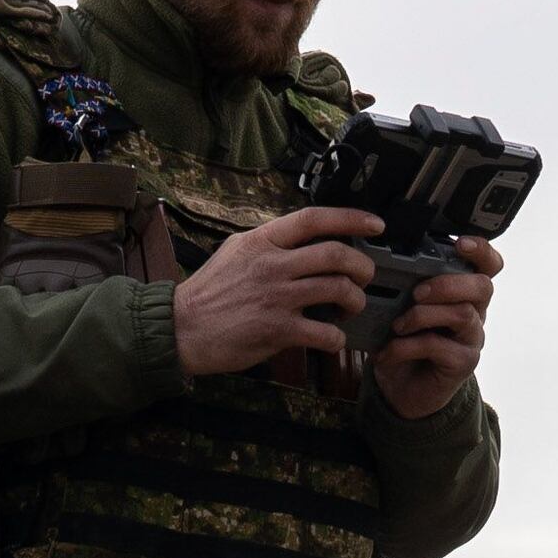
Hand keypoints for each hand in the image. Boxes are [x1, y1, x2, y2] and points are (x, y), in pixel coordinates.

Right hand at [171, 207, 380, 374]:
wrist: (181, 328)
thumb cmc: (209, 292)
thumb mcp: (235, 251)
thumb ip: (269, 243)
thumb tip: (300, 237)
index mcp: (262, 241)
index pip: (314, 219)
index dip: (351, 218)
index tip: (376, 225)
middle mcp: (272, 264)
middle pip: (336, 255)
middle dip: (362, 267)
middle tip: (364, 277)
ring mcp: (276, 297)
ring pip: (338, 290)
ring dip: (355, 301)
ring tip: (350, 308)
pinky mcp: (277, 330)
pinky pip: (325, 332)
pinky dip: (337, 338)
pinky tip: (332, 339)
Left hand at [372, 234, 501, 420]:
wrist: (402, 389)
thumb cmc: (404, 342)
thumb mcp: (402, 308)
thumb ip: (406, 286)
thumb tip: (386, 263)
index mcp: (463, 292)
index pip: (488, 265)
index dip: (482, 251)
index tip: (461, 244)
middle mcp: (475, 313)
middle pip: (483, 287)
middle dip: (448, 284)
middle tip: (417, 293)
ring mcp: (471, 339)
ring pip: (463, 314)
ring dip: (424, 315)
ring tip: (398, 325)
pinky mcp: (462, 363)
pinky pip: (439, 346)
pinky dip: (407, 346)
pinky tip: (388, 352)